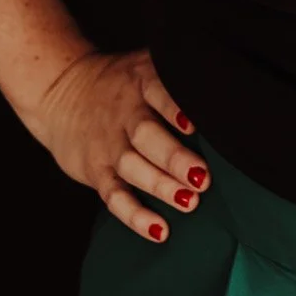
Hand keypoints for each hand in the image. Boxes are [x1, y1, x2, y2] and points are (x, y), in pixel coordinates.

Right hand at [31, 46, 209, 242]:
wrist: (62, 90)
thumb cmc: (124, 83)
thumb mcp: (146, 64)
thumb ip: (179, 78)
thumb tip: (233, 91)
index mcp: (140, 81)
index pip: (157, 90)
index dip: (174, 106)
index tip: (193, 123)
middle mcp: (123, 113)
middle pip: (145, 135)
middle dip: (174, 157)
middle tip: (202, 176)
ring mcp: (108, 144)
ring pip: (132, 167)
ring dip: (160, 186)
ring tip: (189, 202)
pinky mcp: (96, 171)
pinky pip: (114, 196)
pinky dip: (135, 216)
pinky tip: (160, 231)